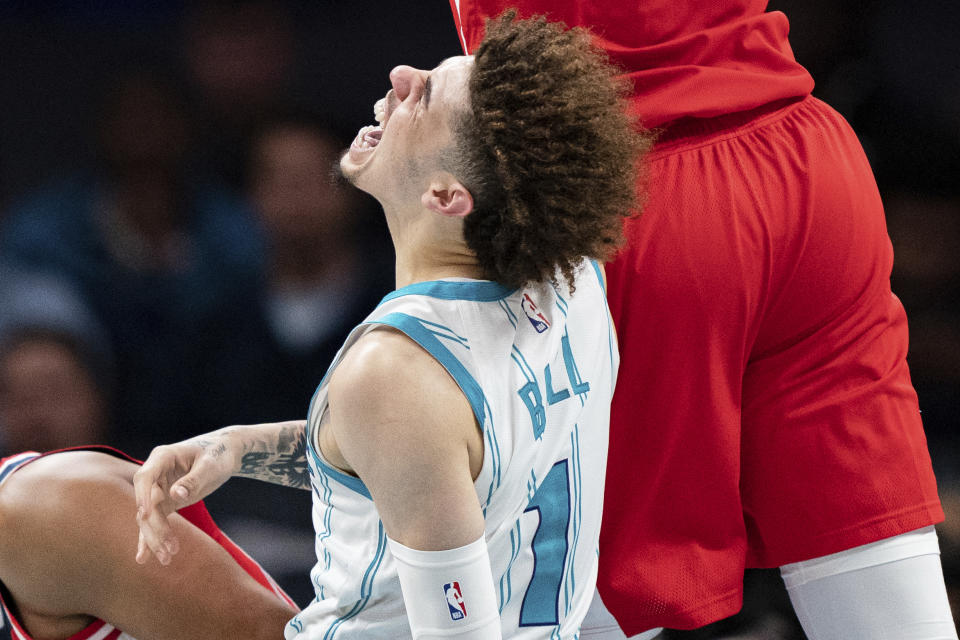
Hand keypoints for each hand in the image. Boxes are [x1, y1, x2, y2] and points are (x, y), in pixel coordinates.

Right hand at [133, 433, 237, 565]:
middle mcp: (155, 474)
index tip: (146, 514)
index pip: (145, 477)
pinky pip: (155, 521)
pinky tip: (144, 558)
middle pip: (146, 503)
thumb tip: (175, 495)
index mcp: (162, 457)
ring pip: (148, 517)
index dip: (143, 495)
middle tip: (169, 548)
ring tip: (167, 558)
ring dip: (156, 537)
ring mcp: (158, 489)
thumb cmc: (218, 454)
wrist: (225, 453)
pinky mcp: (165, 502)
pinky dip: (151, 538)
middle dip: (155, 527)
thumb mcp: (210, 465)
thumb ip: (193, 480)